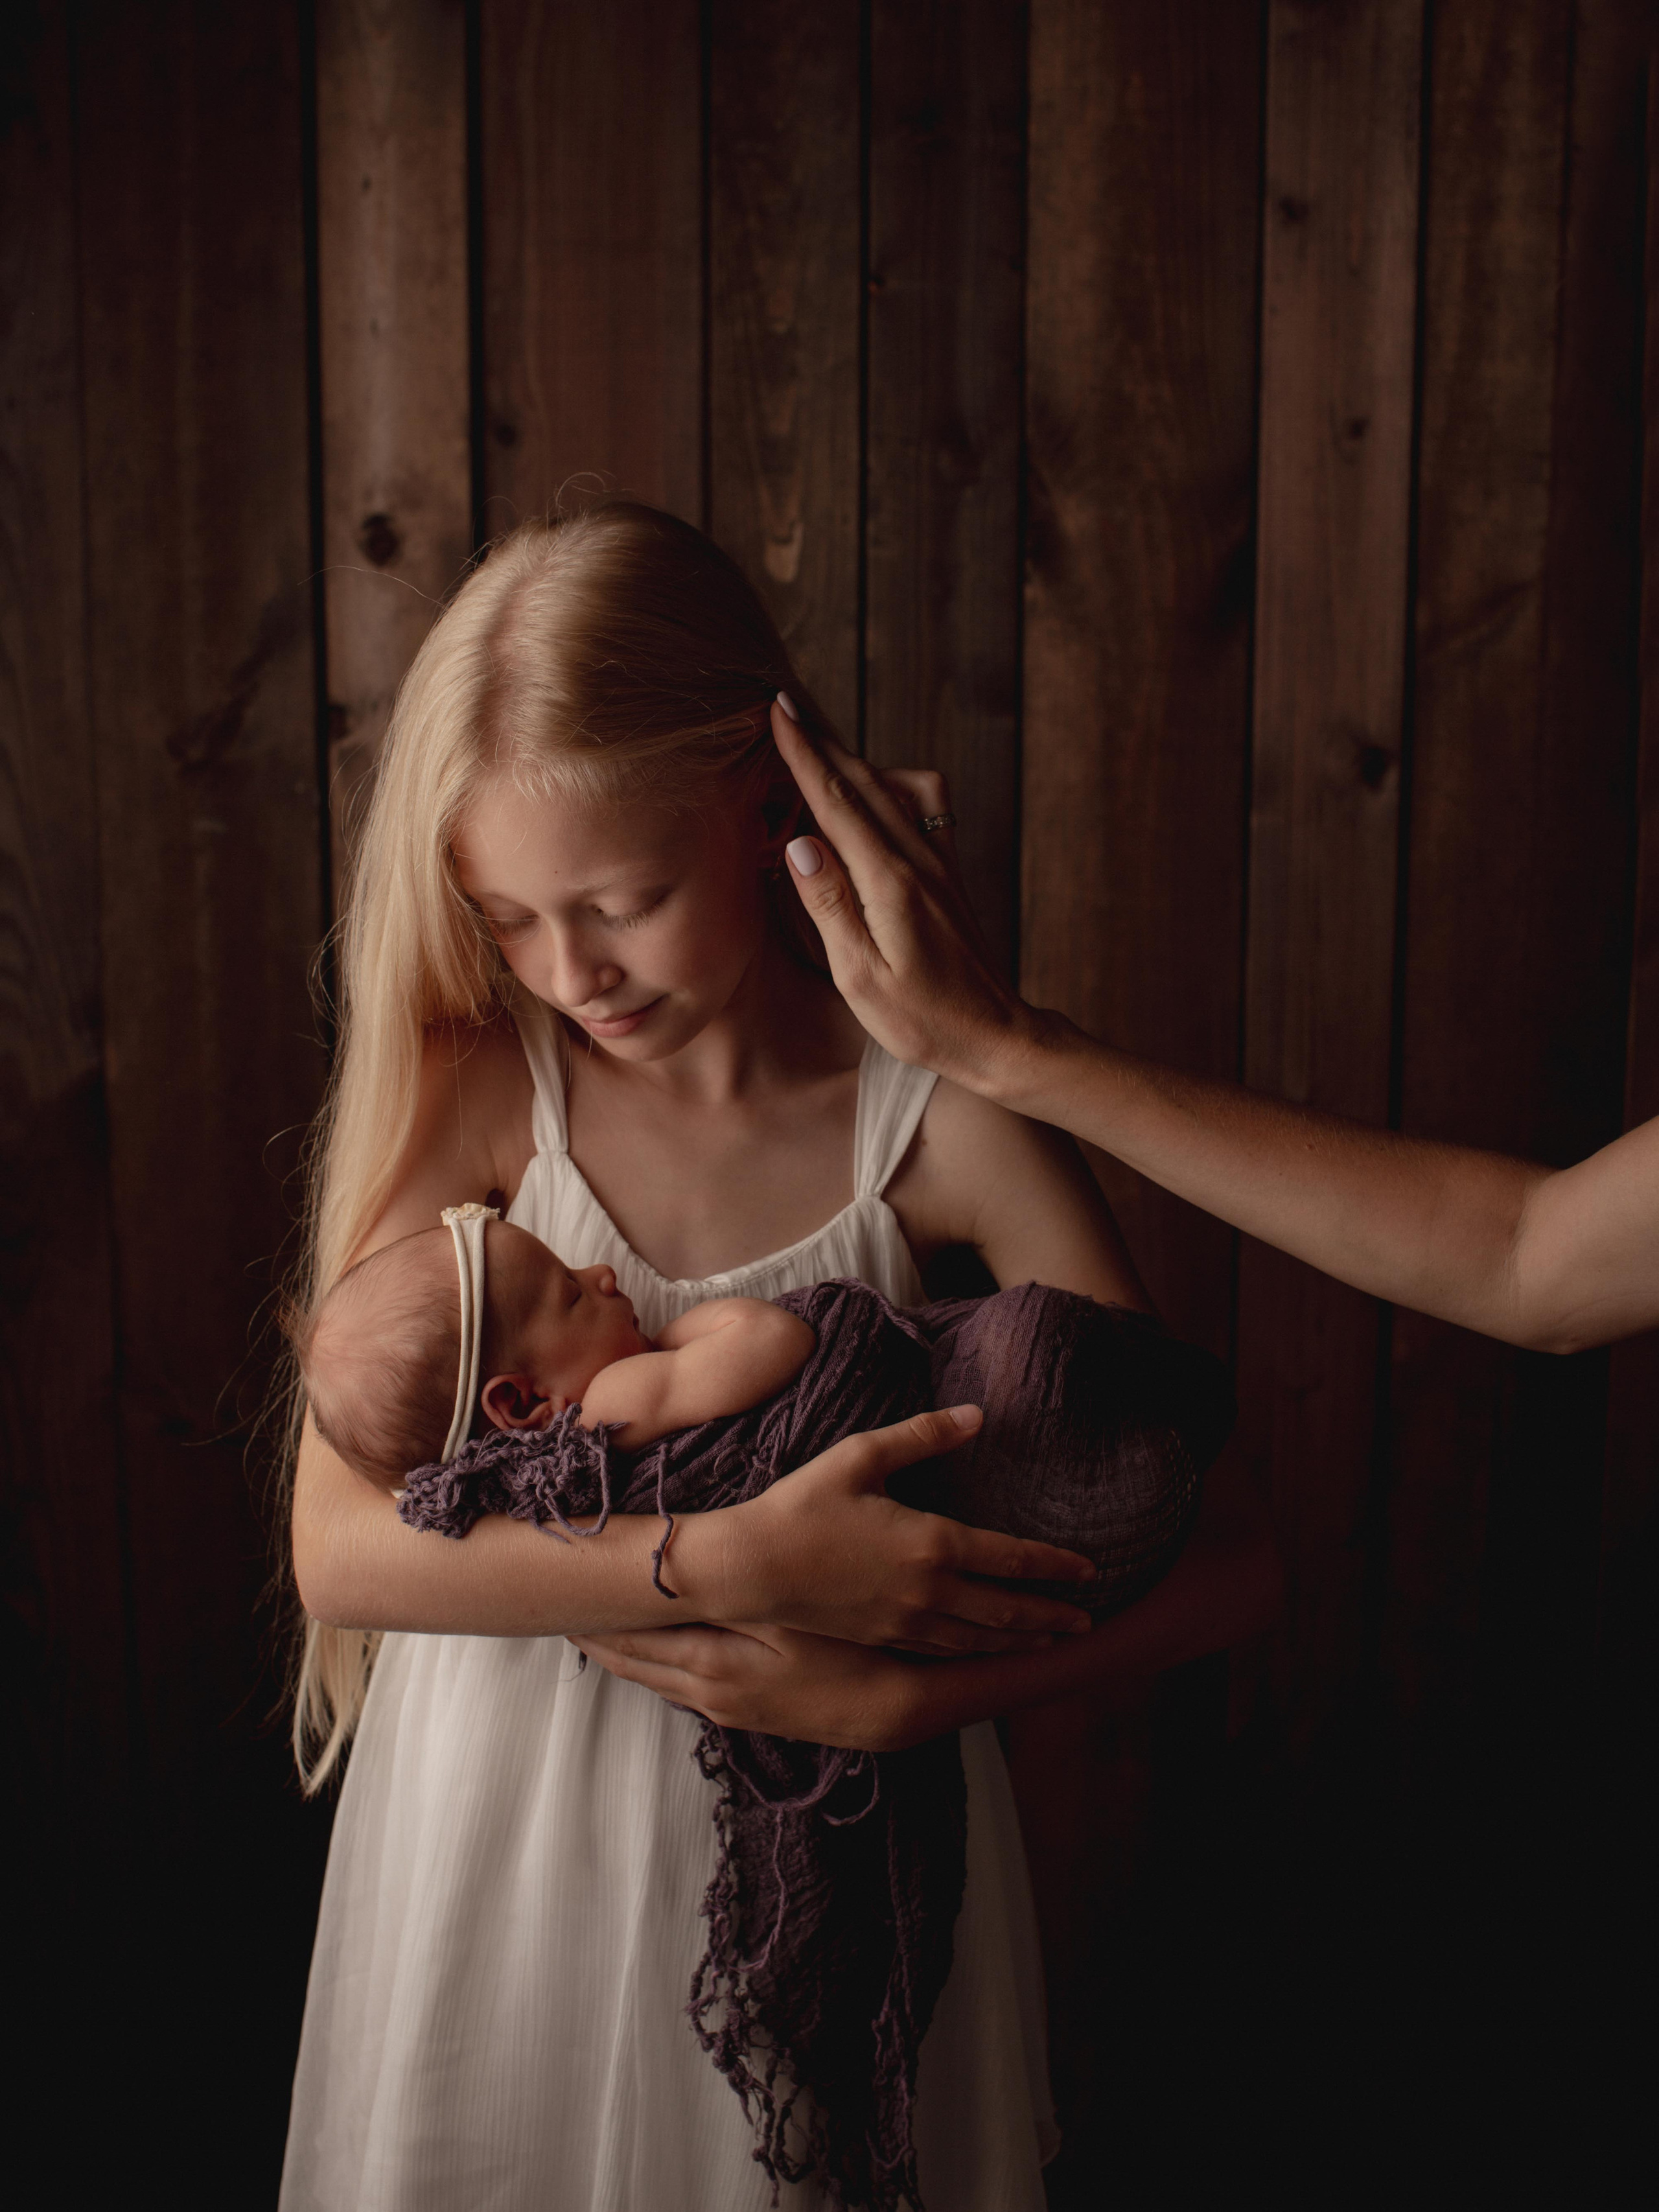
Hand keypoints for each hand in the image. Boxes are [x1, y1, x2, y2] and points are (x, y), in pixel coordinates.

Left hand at [568, 1621, 937, 1752]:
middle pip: (634, 1660)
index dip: (597, 1611)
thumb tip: (666, 1577)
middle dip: (595, 1633)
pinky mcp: (748, 1713)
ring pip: (655, 1678)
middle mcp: (708, 1691)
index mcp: (711, 1664)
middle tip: (553, 1604)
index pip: (635, 1635)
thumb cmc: (848, 1655)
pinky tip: (650, 1655)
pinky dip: (653, 1668)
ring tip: (587, 1626)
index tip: (559, 1586)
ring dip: (621, 1652)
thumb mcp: (788, 1618)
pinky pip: (681, 1688)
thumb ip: (728, 1599)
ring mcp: (727, 1707)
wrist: (897, 1712)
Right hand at [706, 1403, 1095, 1654]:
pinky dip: (978, 1654)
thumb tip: (977, 1415)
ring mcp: (905, 1622)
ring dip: (1021, 1640)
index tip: (1088, 1570)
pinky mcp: (882, 1639)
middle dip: (1050, 1614)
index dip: (1053, 1565)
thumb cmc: (802, 1505)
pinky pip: (944, 1652)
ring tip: (1053, 1642)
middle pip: (1006, 1609)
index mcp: (930, 1542)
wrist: (751, 1567)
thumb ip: (924, 1435)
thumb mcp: (862, 1456)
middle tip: (1087, 1620)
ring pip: (979, 1638)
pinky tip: (987, 1652)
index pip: (1010, 1558)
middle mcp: (928, 1590)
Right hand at [770, 699, 1045, 1087]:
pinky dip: (887, 784)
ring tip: (816, 741)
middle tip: (785, 705)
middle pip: (862, 780)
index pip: (836, 801)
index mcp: (889, 881)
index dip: (803, 753)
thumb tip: (800, 842)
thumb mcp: (860, 975)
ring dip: (851, 759)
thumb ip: (830, 904)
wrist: (994, 1034)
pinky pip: (918, 807)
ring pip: (890, 787)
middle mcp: (918, 858)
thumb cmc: (923, 1018)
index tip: (777, 711)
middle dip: (821, 740)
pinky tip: (873, 791)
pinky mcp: (946, 872)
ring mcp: (937, 861)